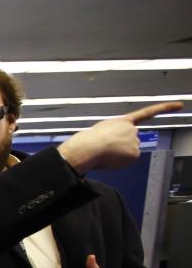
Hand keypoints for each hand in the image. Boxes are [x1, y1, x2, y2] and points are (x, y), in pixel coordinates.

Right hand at [57, 101, 181, 172]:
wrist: (88, 147)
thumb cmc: (88, 139)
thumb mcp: (101, 129)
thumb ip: (114, 132)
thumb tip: (118, 145)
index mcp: (122, 121)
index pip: (147, 113)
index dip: (165, 108)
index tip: (180, 105)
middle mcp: (133, 130)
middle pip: (131, 141)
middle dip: (121, 146)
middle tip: (105, 147)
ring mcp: (135, 141)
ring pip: (129, 151)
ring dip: (119, 154)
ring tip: (105, 152)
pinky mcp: (134, 153)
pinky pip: (128, 160)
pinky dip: (120, 162)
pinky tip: (110, 159)